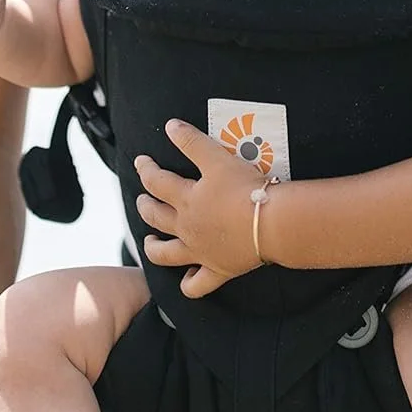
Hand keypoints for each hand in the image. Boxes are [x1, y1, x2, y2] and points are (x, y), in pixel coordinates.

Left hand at [136, 119, 267, 295]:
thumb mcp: (217, 158)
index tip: (141, 161)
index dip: (146, 169)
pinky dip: (189, 284)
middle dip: (146, 206)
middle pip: (156, 217)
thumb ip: (192, 141)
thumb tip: (170, 126)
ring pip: (166, 254)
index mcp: (186, 199)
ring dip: (154, 248)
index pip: (156, 181)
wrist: (270, 223)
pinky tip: (186, 279)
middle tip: (143, 199)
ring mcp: (200, 252)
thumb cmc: (246, 188)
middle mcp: (187, 228)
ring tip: (150, 241)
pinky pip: (197, 285)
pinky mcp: (218, 270)